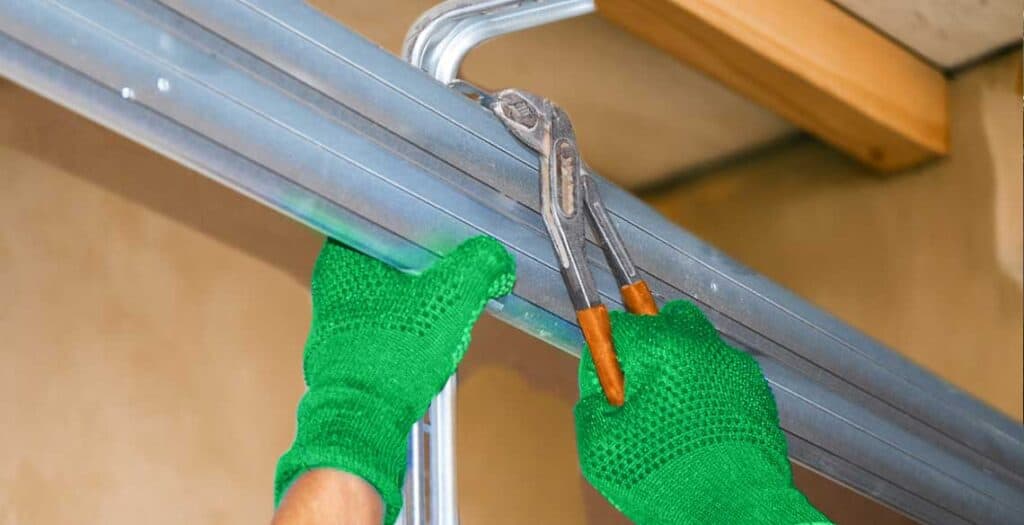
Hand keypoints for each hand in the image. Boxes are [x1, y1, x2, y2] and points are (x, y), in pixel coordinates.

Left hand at [275, 236, 514, 523]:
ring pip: (390, 290)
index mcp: (346, 254)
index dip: (422, 226)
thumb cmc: (391, 358)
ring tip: (444, 307)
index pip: (386, 220)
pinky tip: (428, 336)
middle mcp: (332, 281)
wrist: (365, 419)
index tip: (446, 233)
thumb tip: (496, 258)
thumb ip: (479, 268)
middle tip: (454, 273)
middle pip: (392, 257)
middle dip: (426, 267)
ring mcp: (337, 315)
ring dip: (420, 298)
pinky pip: (385, 320)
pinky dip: (409, 323)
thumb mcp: (450, 300)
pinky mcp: (346, 345)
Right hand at [575, 301, 829, 524]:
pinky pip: (722, 378)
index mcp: (661, 348)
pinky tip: (700, 430)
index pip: (619, 326)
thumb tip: (600, 387)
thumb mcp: (601, 447)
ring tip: (672, 418)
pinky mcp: (758, 393)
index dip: (607, 356)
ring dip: (680, 369)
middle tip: (641, 390)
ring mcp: (735, 368)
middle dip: (649, 346)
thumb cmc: (664, 476)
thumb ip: (591, 404)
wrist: (738, 510)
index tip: (608, 383)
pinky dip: (708, 392)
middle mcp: (702, 346)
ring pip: (698, 349)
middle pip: (666, 321)